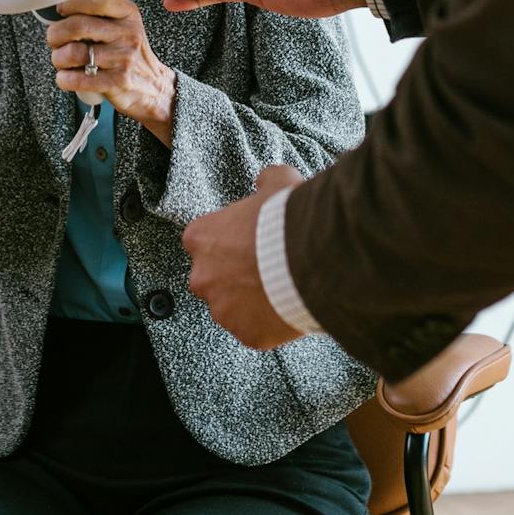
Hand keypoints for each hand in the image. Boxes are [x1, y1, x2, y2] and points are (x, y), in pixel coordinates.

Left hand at [46, 0, 176, 144]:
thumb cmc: (132, 49)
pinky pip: (79, 79)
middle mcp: (128, 33)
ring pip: (74, 54)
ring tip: (60, 59)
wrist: (154, 86)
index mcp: (127, 13)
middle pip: (78, 27)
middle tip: (54, 39)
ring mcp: (124, 59)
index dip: (72, 2)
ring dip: (57, 58)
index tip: (60, 9)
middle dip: (55, 34)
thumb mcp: (128, 16)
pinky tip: (65, 77)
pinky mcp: (118, 83)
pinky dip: (64, 79)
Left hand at [183, 164, 304, 348]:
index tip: (248, 242)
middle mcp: (202, 277)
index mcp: (200, 238)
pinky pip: (255, 331)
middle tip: (264, 268)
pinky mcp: (247, 335)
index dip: (227, 242)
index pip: (202, 241)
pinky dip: (269, 324)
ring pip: (232, 309)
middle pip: (211, 279)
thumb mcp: (278, 183)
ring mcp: (223, 310)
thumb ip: (265, 180)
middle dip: (233, 276)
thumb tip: (264, 179)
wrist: (313, 259)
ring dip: (250, 302)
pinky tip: (289, 308)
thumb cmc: (288, 219)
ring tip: (281, 290)